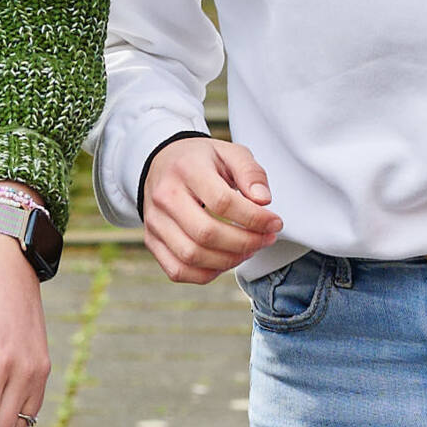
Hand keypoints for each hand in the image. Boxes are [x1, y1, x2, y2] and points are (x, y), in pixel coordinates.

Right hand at [137, 137, 282, 283]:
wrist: (162, 162)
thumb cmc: (200, 160)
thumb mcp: (229, 152)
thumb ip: (250, 172)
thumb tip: (263, 200)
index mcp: (186, 169)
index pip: (223, 202)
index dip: (255, 218)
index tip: (275, 222)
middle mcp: (164, 196)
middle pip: (207, 233)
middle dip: (245, 242)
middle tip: (266, 239)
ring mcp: (154, 221)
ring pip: (192, 256)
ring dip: (229, 260)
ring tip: (249, 249)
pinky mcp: (151, 240)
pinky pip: (178, 270)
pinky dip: (207, 274)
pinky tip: (225, 260)